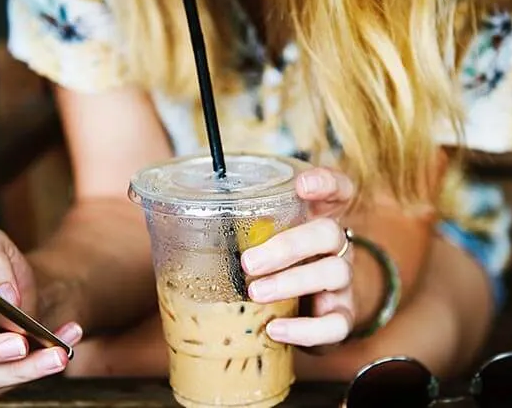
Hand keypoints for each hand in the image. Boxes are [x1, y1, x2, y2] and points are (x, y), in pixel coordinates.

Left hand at [240, 167, 355, 348]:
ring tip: (255, 293)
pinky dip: (305, 329)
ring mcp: (343, 282)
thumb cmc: (276, 266)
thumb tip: (168, 223)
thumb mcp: (263, 240)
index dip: (325, 183)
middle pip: (328, 233)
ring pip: (334, 273)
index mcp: (318, 219)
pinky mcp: (342, 316)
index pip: (338, 190)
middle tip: (248, 262)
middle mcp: (336, 247)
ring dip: (291, 282)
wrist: (307, 312)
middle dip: (288, 246)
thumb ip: (237, 228)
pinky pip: (335, 324)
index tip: (301, 185)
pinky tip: (274, 329)